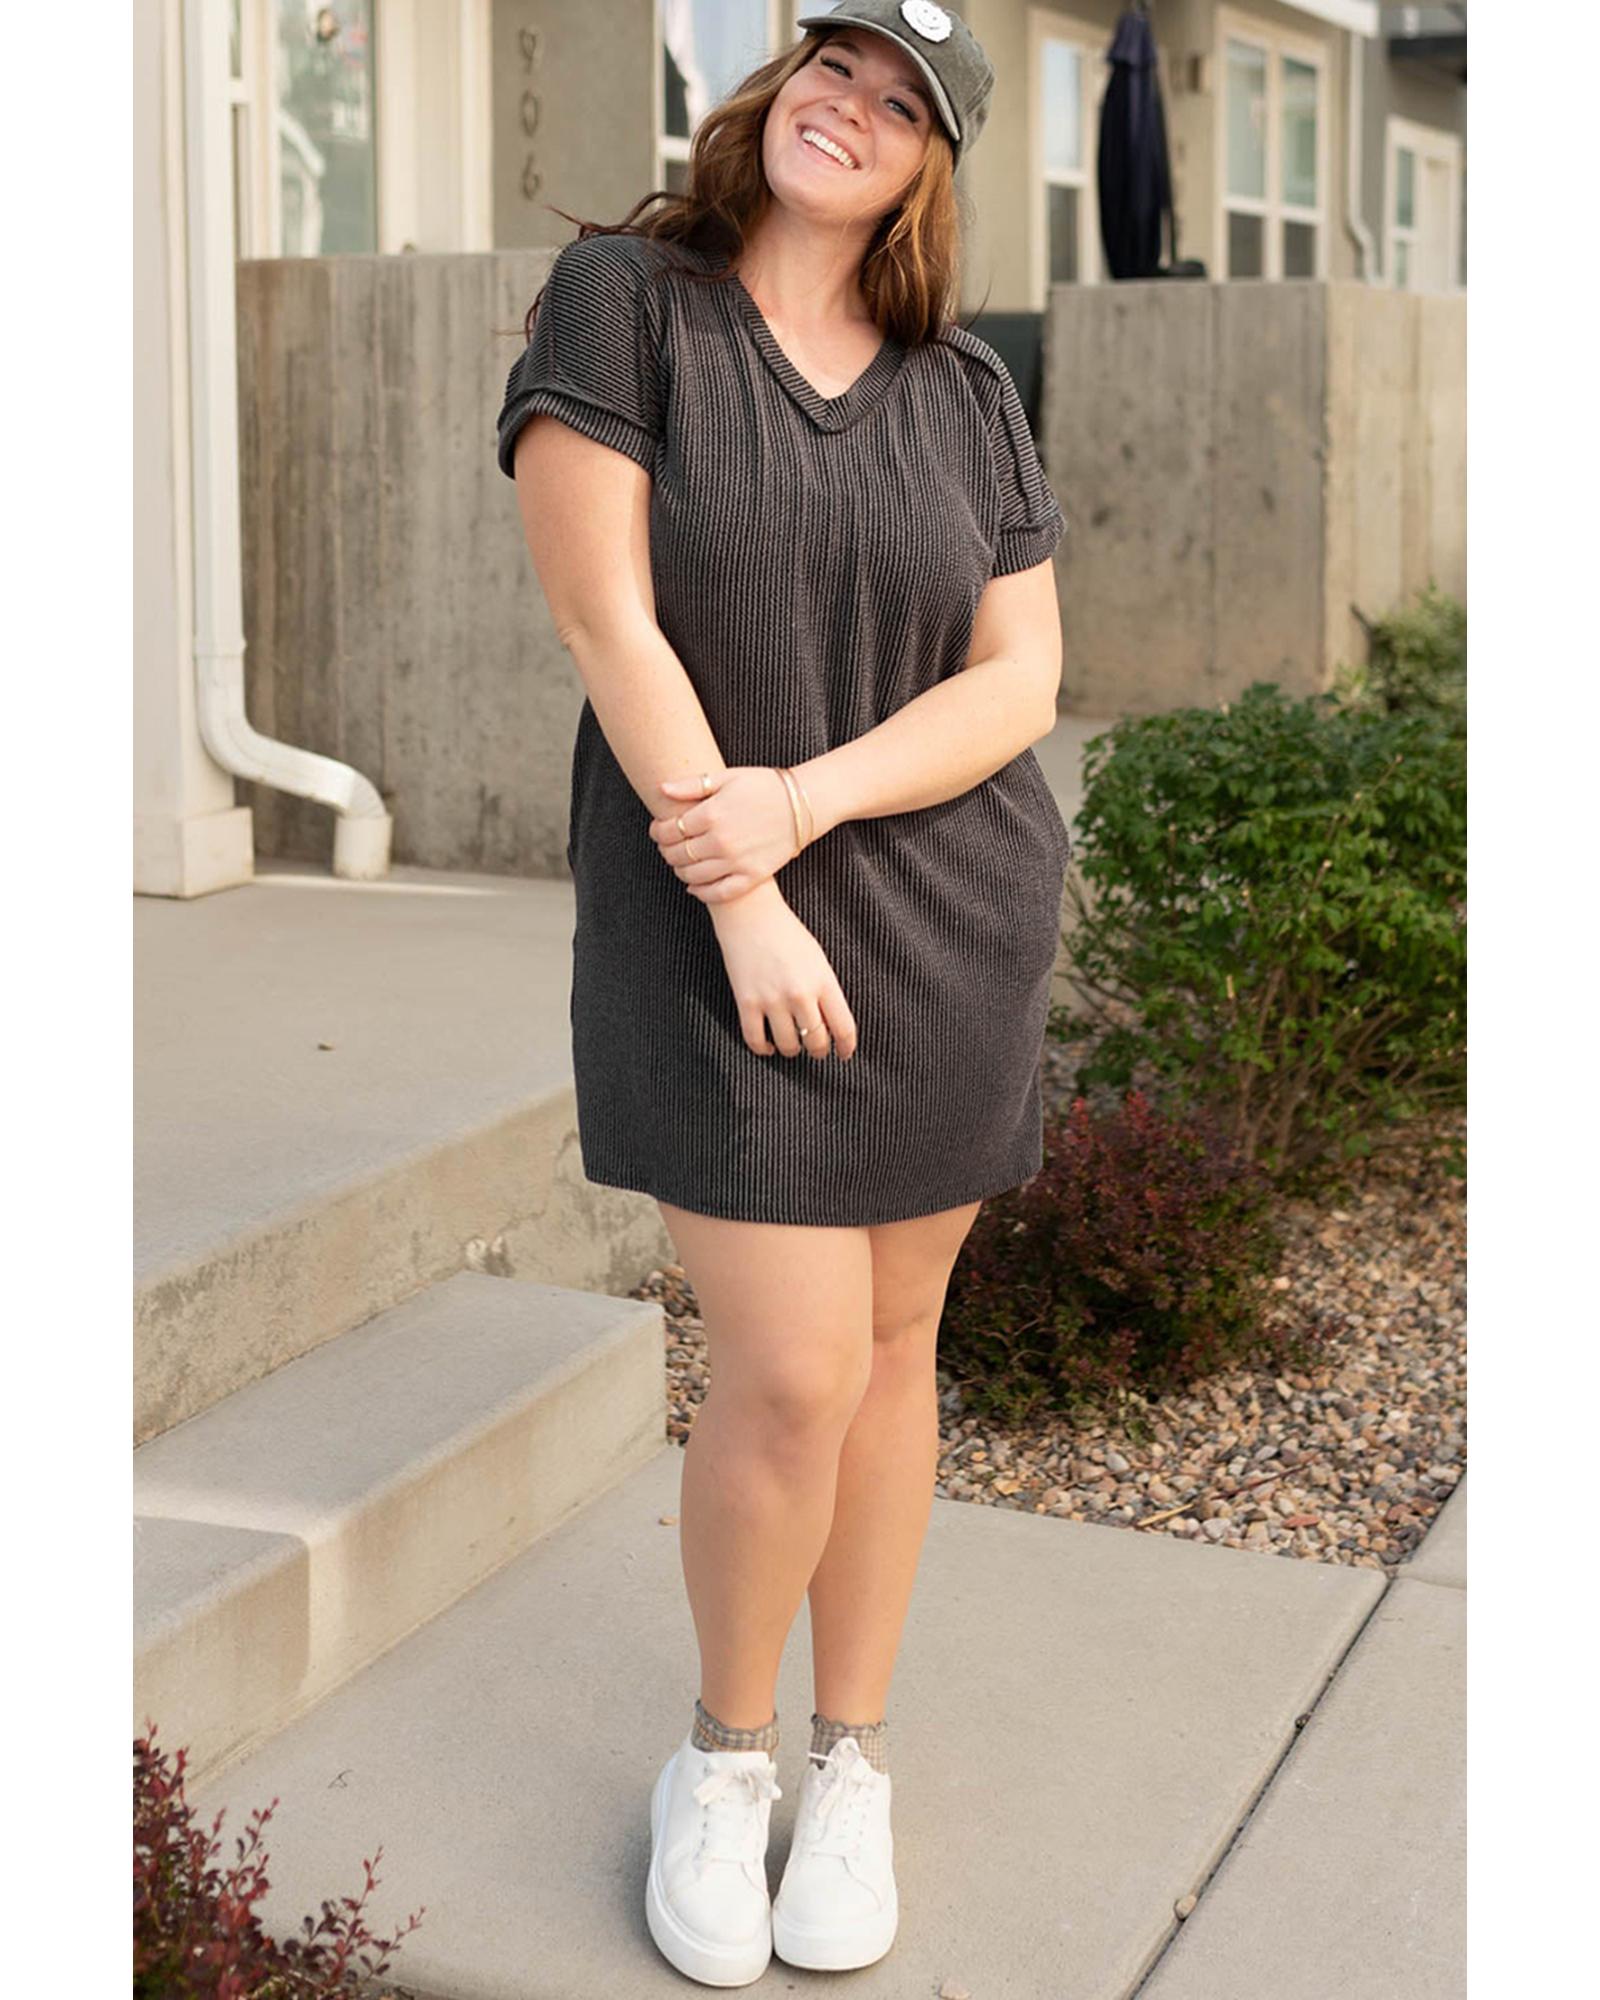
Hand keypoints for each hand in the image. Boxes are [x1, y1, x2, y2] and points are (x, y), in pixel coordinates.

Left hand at [649, 766, 804, 903]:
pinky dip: (701, 893)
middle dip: (666, 851)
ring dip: (680, 871)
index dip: (658, 831)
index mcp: (712, 814)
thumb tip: (661, 789)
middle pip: (678, 854)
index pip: (670, 829)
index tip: (657, 829)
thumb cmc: (764, 786)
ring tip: (680, 863)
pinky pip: (719, 893)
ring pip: (693, 875)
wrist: (802, 805)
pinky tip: (694, 887)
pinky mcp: (752, 876)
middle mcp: (721, 841)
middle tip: (667, 846)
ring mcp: (737, 862)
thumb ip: (693, 784)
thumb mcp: (728, 777)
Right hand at [707, 880, 857, 1060]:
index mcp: (824, 981)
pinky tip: (768, 1046)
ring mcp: (772, 1000)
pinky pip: (756, 1040)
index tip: (844, 1054)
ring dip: (792, 1050)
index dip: (846, 1047)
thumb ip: (825, 991)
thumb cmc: (787, 933)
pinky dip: (764, 1049)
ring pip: (789, 1046)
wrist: (750, 913)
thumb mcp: (818, 959)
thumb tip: (830, 1025)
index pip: (843, 1027)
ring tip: (791, 1043)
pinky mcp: (747, 1002)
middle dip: (818, 1051)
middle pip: (816, 1041)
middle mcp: (800, 994)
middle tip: (816, 1050)